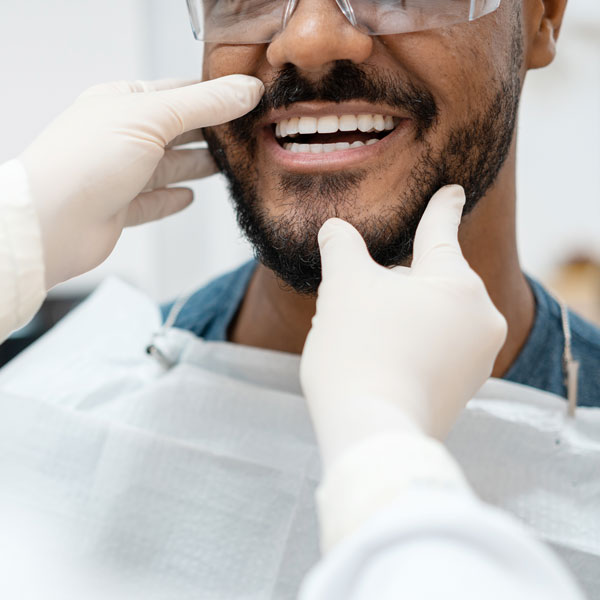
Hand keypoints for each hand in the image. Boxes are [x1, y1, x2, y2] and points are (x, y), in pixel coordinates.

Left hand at [19, 75, 263, 288]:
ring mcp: (120, 174)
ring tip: (226, 164)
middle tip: (243, 134)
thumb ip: (204, 105)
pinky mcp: (120, 209)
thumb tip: (246, 90)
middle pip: (176, 131)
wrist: (51, 223)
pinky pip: (153, 201)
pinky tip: (189, 197)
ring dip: (196, 165)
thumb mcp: (152, 118)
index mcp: (121, 102)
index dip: (212, 95)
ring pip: (168, 166)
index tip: (245, 99)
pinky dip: (173, 199)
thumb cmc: (86, 162)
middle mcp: (120, 136)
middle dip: (209, 132)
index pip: (177, 92)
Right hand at [300, 185, 506, 469]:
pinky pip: (434, 349)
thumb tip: (334, 229)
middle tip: (357, 305)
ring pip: (430, 316)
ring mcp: (476, 359)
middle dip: (394, 283)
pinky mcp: (463, 390)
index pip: (441, 231)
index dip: (441, 207)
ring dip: (398, 316)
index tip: (454, 190)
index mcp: (457, 283)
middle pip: (430, 281)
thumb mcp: (344, 286)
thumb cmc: (359, 348)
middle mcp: (480, 318)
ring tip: (364, 339)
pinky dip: (408, 345)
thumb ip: (341, 247)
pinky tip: (380, 360)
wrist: (372, 430)